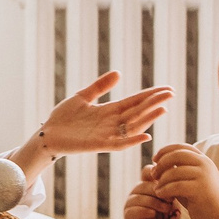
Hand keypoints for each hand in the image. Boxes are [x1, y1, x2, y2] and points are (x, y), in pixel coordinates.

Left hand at [33, 71, 170, 158]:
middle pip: (138, 112)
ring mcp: (106, 134)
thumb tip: (119, 73)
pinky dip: (132, 140)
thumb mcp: (82, 97)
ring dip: (148, 119)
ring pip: (133, 127)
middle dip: (154, 103)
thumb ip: (100, 86)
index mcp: (109, 110)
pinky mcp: (98, 145)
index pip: (135, 101)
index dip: (150, 95)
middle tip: (171, 94)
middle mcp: (112, 123)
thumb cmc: (63, 117)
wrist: (47, 134)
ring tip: (162, 109)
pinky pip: (119, 144)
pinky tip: (146, 135)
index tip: (167, 89)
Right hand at [122, 171, 174, 218]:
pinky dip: (145, 210)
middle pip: (145, 184)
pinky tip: (154, 214)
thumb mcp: (173, 204)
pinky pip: (134, 209)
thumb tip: (173, 184)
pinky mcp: (128, 216)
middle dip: (160, 190)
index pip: (148, 171)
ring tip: (167, 209)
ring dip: (155, 202)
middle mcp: (136, 192)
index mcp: (147, 186)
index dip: (158, 175)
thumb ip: (172, 194)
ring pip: (140, 196)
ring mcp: (130, 204)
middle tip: (172, 199)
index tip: (171, 183)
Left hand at [148, 143, 218, 218]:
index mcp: (203, 159)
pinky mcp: (200, 189)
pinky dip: (164, 190)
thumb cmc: (201, 197)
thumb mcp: (190, 179)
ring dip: (161, 180)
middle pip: (176, 155)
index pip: (181, 147)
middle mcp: (204, 164)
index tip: (154, 159)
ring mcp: (203, 176)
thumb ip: (178, 170)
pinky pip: (176, 186)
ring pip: (174, 172)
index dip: (165, 150)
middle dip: (161, 164)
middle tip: (153, 175)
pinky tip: (160, 194)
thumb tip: (157, 162)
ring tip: (156, 189)